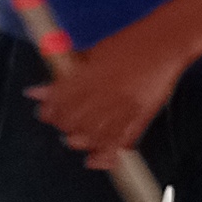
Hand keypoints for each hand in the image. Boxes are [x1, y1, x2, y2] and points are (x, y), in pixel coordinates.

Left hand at [31, 14, 184, 167]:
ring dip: (81, 141)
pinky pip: (120, 143)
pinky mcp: (142, 116)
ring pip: (94, 136)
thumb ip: (65, 75)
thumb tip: (36, 92)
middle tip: (62, 124)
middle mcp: (106, 92)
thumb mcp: (93, 53)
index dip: (48, 111)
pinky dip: (105, 155)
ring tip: (76, 139)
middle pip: (73, 122)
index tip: (45, 112)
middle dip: (63, 126)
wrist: (166, 41)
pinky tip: (95, 159)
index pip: (59, 102)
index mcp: (91, 74)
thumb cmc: (130, 43)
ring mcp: (125, 106)